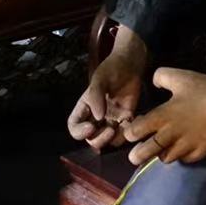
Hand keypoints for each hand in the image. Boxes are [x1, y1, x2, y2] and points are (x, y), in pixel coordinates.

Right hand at [67, 29, 146, 150]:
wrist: (132, 63)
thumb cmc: (112, 67)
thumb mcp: (100, 78)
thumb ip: (96, 96)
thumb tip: (98, 117)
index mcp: (85, 106)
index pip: (74, 126)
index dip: (79, 132)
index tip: (91, 127)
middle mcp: (96, 116)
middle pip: (90, 139)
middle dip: (98, 140)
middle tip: (110, 130)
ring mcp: (111, 119)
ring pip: (107, 141)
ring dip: (113, 140)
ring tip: (121, 126)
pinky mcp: (126, 119)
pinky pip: (124, 134)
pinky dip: (128, 134)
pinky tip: (132, 121)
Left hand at [122, 68, 205, 166]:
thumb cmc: (202, 89)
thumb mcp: (178, 76)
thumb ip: (160, 77)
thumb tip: (153, 83)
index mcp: (161, 117)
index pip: (136, 132)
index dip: (131, 133)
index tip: (133, 132)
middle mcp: (170, 135)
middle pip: (145, 153)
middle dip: (136, 156)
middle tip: (134, 156)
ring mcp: (185, 147)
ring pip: (165, 158)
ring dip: (160, 154)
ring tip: (161, 149)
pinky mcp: (199, 153)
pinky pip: (184, 159)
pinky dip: (180, 155)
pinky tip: (182, 147)